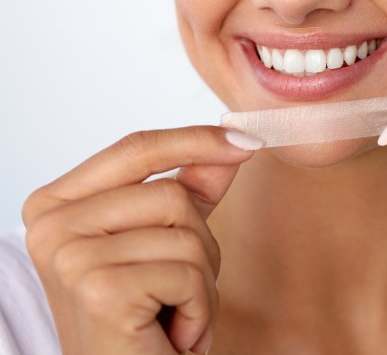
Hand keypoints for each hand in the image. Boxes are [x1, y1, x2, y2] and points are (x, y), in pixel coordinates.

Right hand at [22, 126, 260, 354]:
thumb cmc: (144, 321)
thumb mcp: (167, 242)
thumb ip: (192, 187)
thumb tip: (233, 140)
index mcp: (56, 205)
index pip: (136, 149)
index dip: (195, 140)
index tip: (248, 139)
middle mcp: (51, 227)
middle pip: (172, 194)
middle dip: (199, 246)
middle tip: (176, 292)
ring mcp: (71, 258)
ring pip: (187, 233)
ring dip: (201, 283)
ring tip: (172, 315)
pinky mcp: (100, 291)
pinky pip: (188, 274)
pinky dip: (198, 311)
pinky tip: (170, 335)